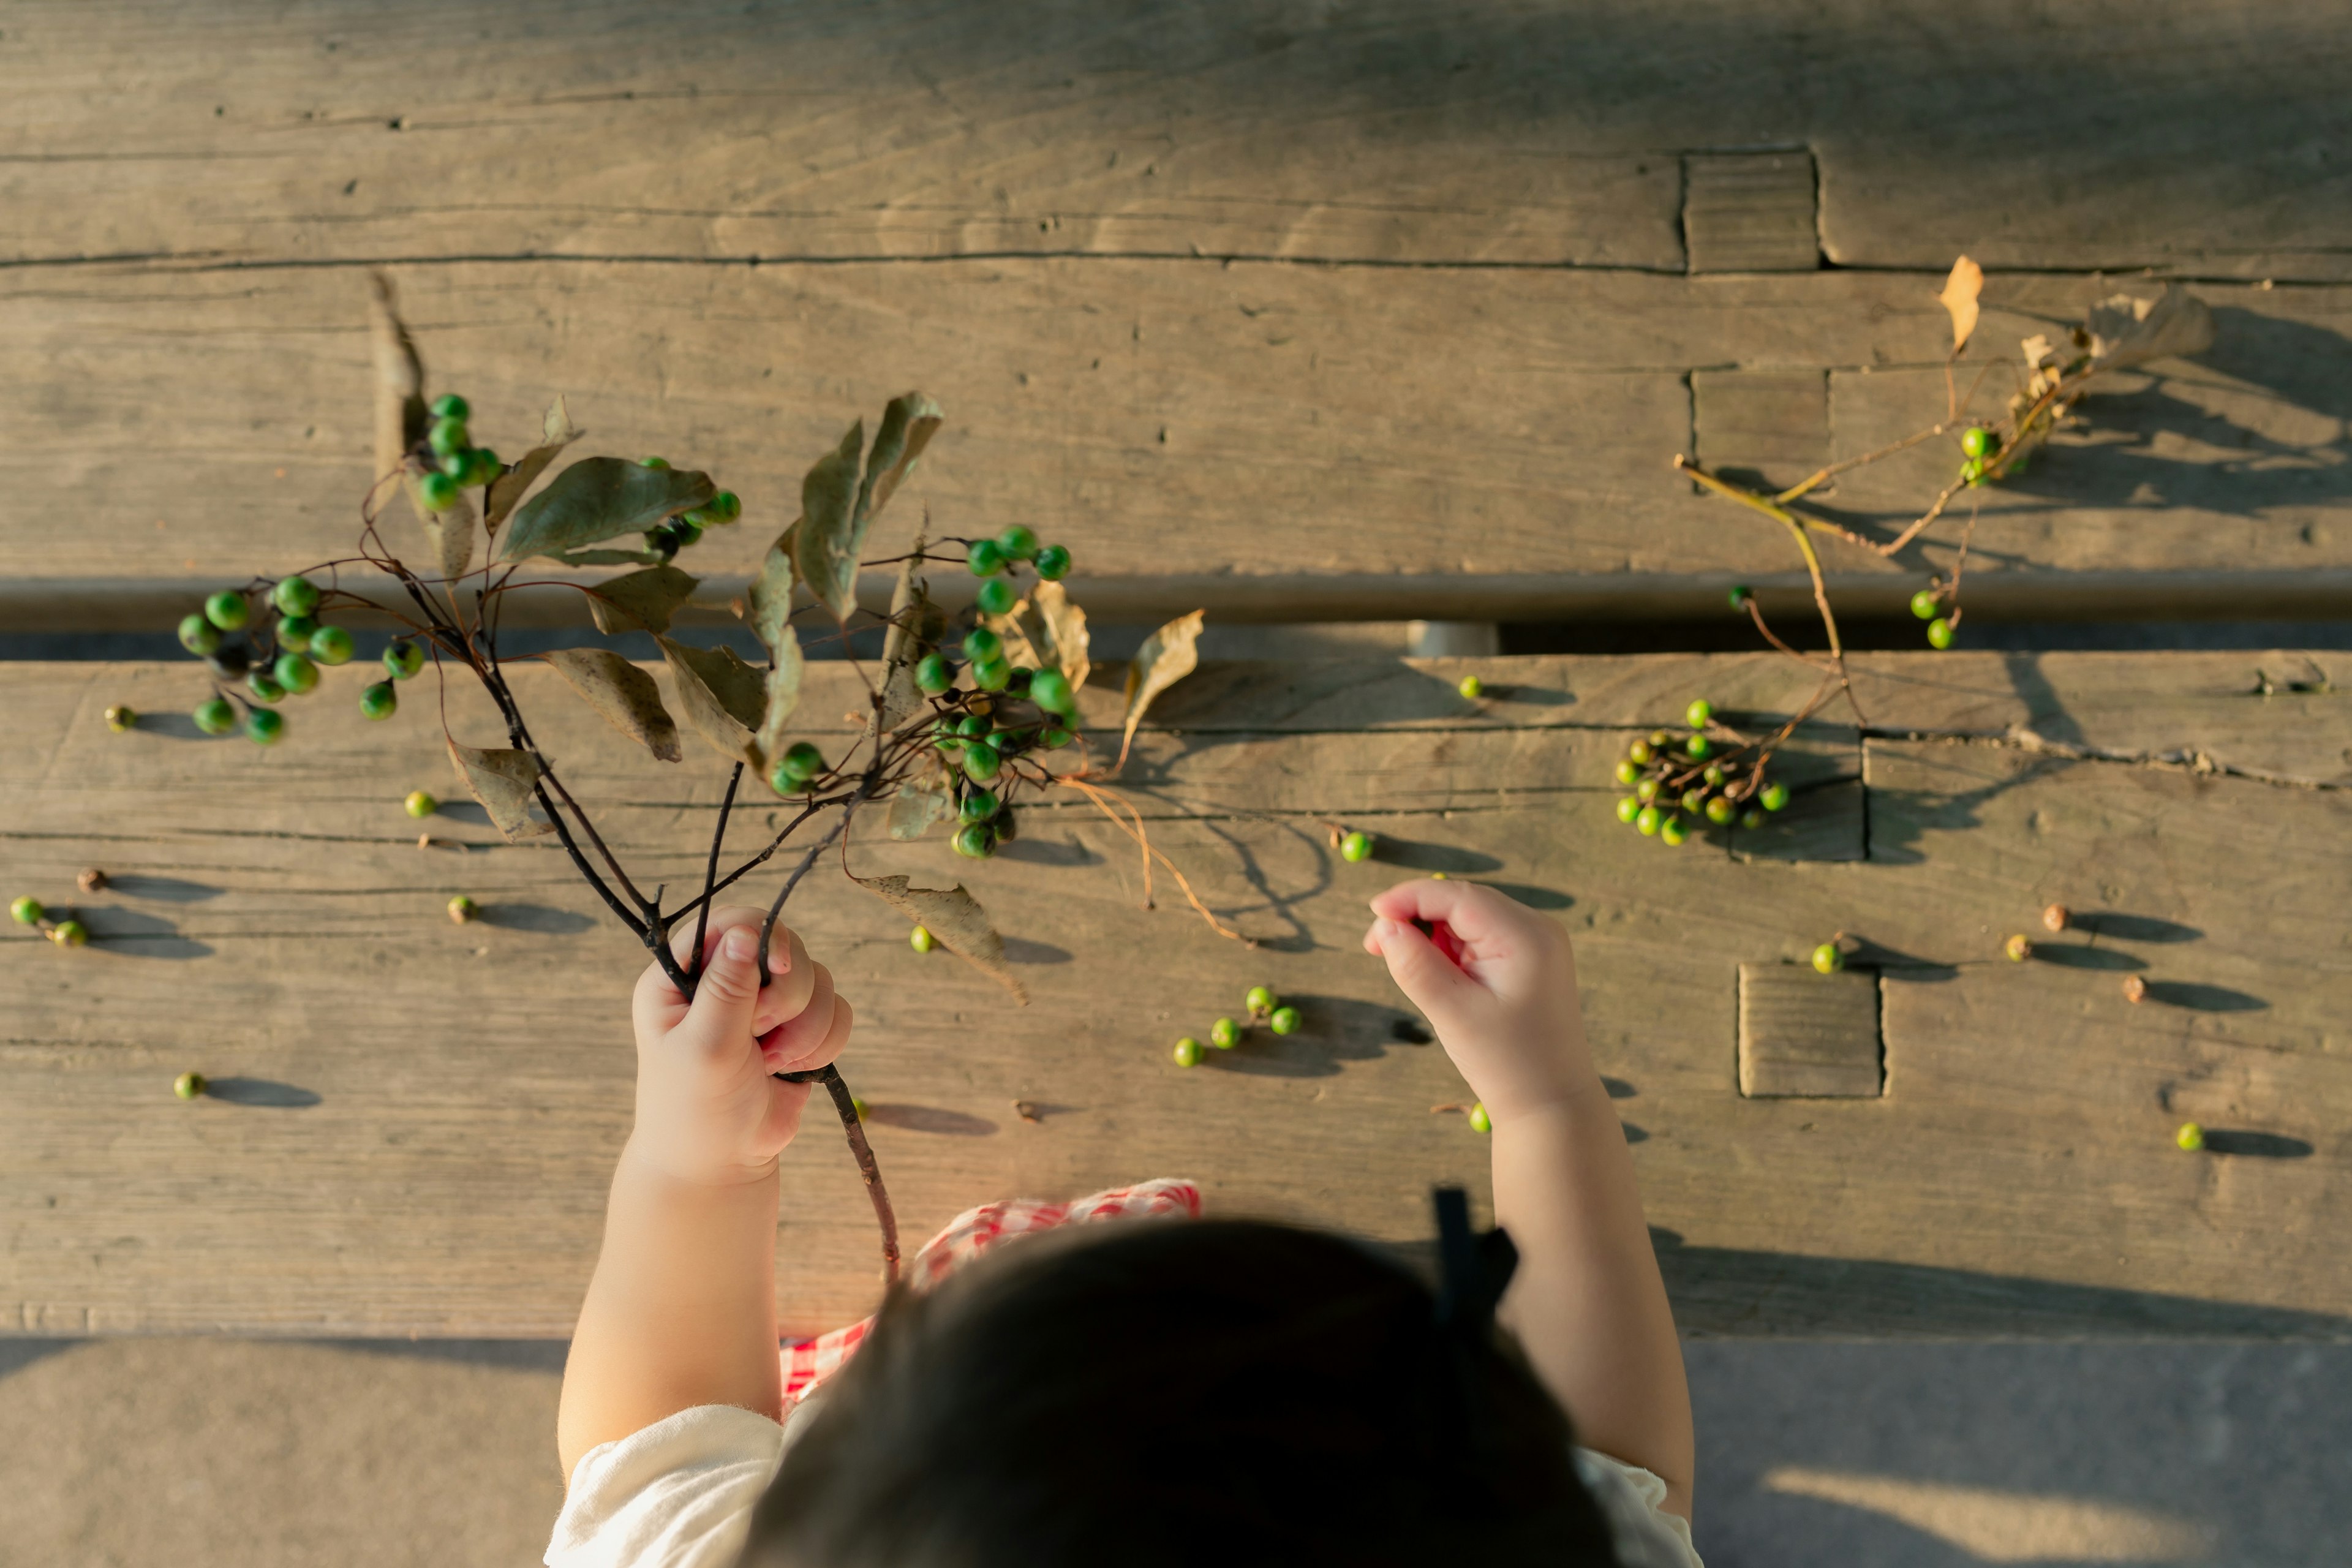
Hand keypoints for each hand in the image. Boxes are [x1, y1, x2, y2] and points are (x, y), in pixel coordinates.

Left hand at [628, 906, 852, 1187]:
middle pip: (786, 946)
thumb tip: (747, 933)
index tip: (777, 969)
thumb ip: (727, 988)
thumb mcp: (705, 1047)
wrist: (721, 1165)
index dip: (763, 936)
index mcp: (681, 977)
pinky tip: (793, 1069)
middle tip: (757, 1036)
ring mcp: (765, 1004)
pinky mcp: (799, 1029)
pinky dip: (824, 1042)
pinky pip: (837, 1011)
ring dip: (805, 1028)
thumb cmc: (695, 1109)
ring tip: (772, 1062)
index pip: (730, 923)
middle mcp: (725, 980)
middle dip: (785, 998)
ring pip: (819, 980)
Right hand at [1362, 879, 1593, 1121]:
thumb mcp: (1453, 1013)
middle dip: (1417, 918)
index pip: (1458, 896)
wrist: (1551, 1105)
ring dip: (1433, 937)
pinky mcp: (1528, 960)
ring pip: (1468, 919)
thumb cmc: (1507, 1062)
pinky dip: (1451, 951)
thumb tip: (1384, 926)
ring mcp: (1535, 944)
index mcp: (1526, 936)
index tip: (1373, 914)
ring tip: (1416, 977)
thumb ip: (1415, 965)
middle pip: (1462, 902)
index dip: (1410, 897)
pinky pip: (1479, 939)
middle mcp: (1537, 930)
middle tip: (1376, 948)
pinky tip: (1441, 980)